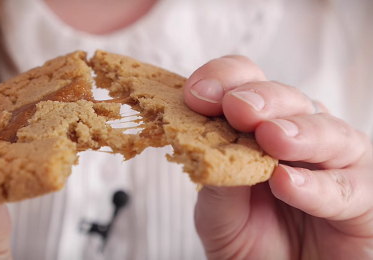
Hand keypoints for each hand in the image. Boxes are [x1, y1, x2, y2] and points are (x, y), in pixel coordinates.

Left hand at [184, 56, 372, 258]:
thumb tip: (206, 144)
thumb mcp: (219, 212)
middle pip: (289, 99)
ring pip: (329, 133)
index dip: (225, 80)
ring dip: (297, 132)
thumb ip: (216, 180)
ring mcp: (337, 163)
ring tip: (271, 139)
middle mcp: (302, 136)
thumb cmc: (249, 241)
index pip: (247, 85)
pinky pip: (346, 188)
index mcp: (261, 128)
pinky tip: (287, 183)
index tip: (197, 94)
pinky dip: (315, 185)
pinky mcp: (363, 198)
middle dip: (262, 99)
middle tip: (237, 107)